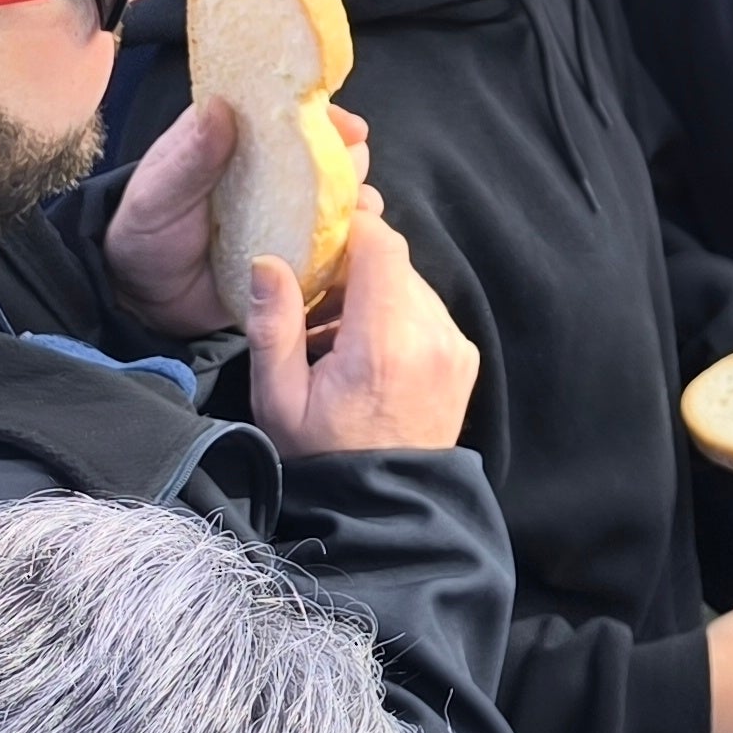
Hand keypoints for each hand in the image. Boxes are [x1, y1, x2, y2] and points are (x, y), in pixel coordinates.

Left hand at [107, 96, 373, 341]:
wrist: (146, 303)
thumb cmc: (147, 234)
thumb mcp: (157, 194)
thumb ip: (190, 156)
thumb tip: (222, 108)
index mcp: (237, 139)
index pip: (286, 112)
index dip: (321, 113)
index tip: (348, 127)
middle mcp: (272, 171)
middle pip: (326, 152)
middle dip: (349, 158)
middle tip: (354, 170)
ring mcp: (289, 213)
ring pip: (339, 197)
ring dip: (357, 200)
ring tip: (361, 212)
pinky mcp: (299, 254)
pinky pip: (335, 245)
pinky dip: (353, 243)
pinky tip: (357, 248)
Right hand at [244, 197, 477, 457]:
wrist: (383, 506)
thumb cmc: (321, 454)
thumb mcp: (278, 400)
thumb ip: (274, 326)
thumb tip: (268, 261)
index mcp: (384, 344)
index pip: (383, 247)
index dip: (353, 227)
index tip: (321, 232)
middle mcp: (431, 337)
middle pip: (397, 264)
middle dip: (355, 267)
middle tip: (315, 295)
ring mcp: (454, 346)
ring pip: (413, 285)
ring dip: (375, 292)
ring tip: (335, 332)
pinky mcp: (464, 357)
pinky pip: (429, 312)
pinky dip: (398, 315)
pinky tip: (366, 348)